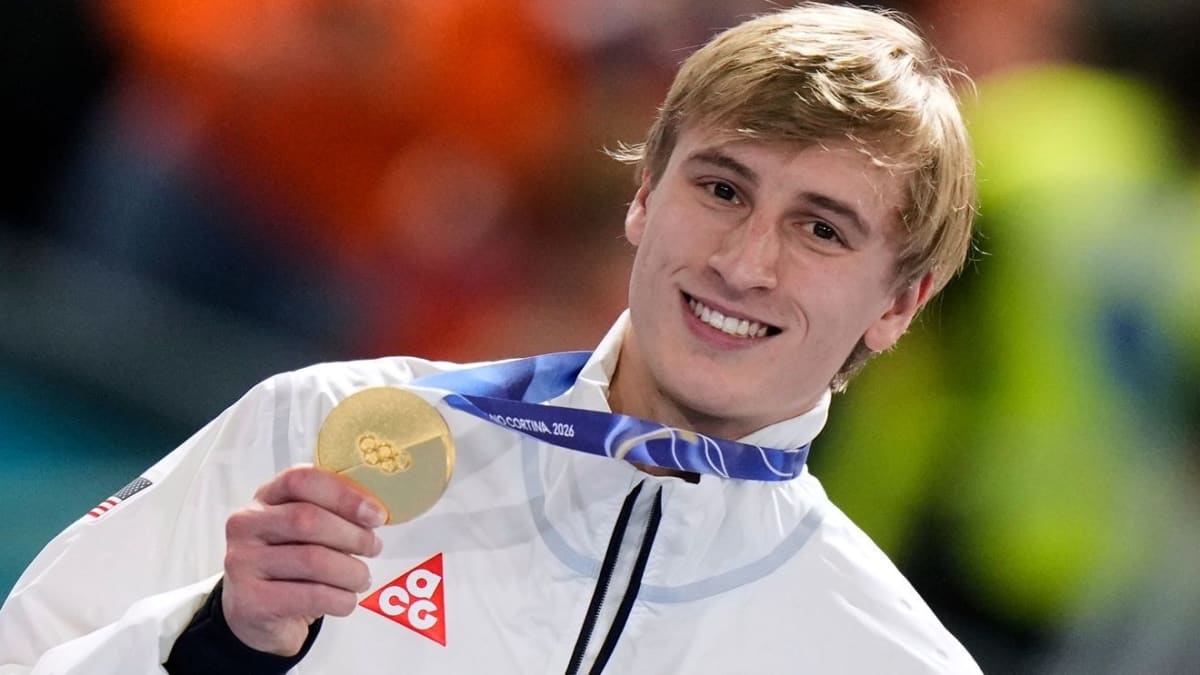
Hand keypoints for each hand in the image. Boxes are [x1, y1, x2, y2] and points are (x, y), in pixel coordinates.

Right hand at [222, 465, 385, 655]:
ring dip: (351, 572)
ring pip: (313, 560)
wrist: (250, 615)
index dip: (344, 494)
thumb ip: (329, 513)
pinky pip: (312, 596)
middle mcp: (246, 526)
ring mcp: (243, 563)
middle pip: (308, 519)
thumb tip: (373, 513)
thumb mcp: (300, 531)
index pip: (301, 480)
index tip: (375, 514)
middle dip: (353, 535)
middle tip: (374, 548)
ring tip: (361, 579)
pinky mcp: (252, 602)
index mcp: (265, 498)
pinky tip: (346, 600)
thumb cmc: (287, 565)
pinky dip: (341, 599)